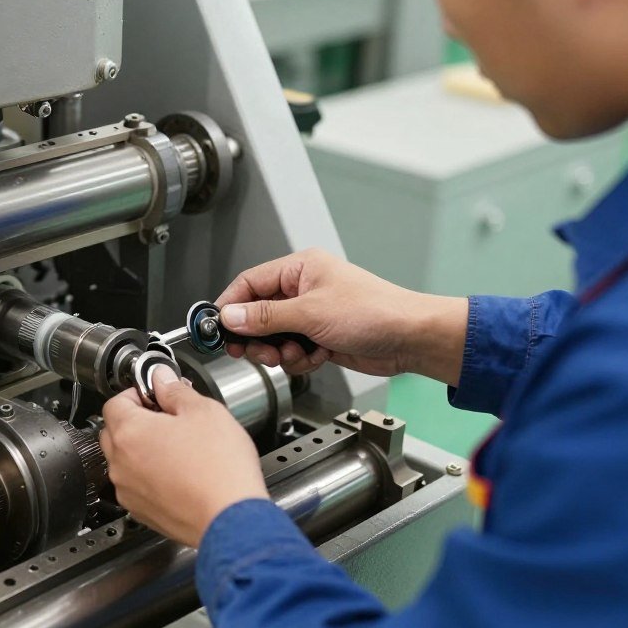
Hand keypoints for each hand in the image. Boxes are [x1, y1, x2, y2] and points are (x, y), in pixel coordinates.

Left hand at [100, 366, 268, 547]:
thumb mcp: (204, 411)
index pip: (115, 401)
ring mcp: (129, 491)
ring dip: (144, 450)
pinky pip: (137, 486)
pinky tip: (181, 474)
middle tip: (171, 419)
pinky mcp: (142, 512)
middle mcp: (121, 464)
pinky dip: (151, 477)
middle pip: (115, 431)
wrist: (230, 519)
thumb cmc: (219, 469)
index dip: (137, 393)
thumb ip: (176, 390)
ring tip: (180, 449)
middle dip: (138, 421)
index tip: (158, 395)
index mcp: (129, 432)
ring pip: (125, 460)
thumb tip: (162, 379)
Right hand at [216, 248, 467, 386]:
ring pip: (274, 337)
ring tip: (296, 353)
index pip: (249, 283)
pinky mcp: (320, 337)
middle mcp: (303, 289)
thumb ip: (265, 317)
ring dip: (280, 351)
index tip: (216, 328)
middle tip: (253, 350)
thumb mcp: (310, 313)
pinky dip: (299, 359)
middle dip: (257, 336)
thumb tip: (230, 317)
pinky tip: (315, 357)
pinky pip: (292, 351)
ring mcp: (312, 314)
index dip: (230, 306)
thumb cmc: (375, 312)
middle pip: (258, 313)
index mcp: (300, 269)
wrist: (410, 339)